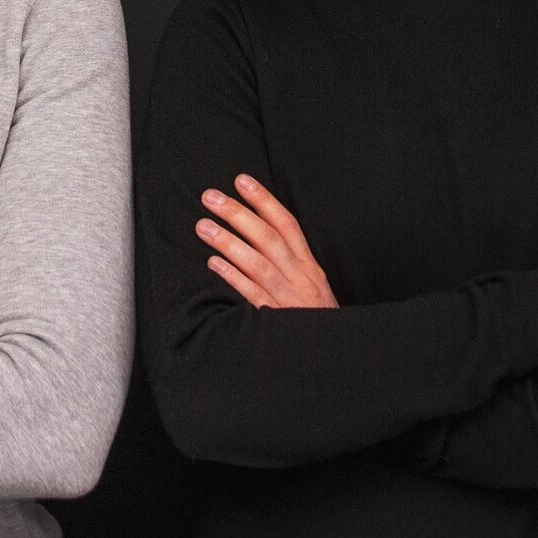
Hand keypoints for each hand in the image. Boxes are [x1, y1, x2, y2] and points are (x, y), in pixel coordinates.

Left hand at [196, 174, 338, 308]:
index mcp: (310, 267)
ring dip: (228, 242)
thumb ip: (291, 264)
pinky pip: (252, 294)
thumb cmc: (316, 321)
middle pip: (268, 237)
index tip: (241, 180)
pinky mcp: (275, 320)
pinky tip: (213, 263)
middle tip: (210, 196)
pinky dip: (233, 277)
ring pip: (258, 263)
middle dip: (238, 214)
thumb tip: (258, 237)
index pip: (287, 225)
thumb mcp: (313, 288)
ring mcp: (288, 298)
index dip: (264, 200)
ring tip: (203, 226)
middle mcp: (300, 278)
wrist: (334, 357)